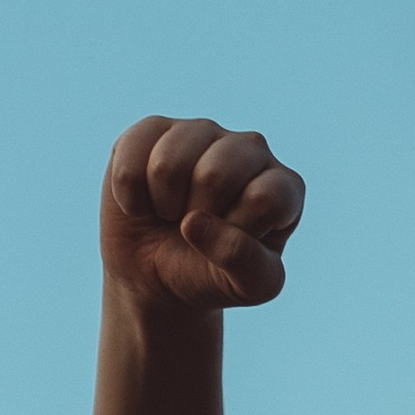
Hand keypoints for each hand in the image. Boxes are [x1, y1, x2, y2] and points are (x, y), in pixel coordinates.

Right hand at [101, 117, 304, 313]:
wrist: (162, 273)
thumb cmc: (215, 276)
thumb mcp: (248, 286)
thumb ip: (244, 263)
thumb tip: (194, 223)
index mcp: (284, 187)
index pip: (265, 199)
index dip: (238, 232)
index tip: (234, 245)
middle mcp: (250, 149)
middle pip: (215, 175)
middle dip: (198, 216)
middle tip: (199, 229)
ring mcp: (203, 132)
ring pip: (169, 164)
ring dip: (164, 205)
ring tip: (173, 213)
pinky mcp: (155, 128)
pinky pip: (131, 161)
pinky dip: (131, 197)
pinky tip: (146, 200)